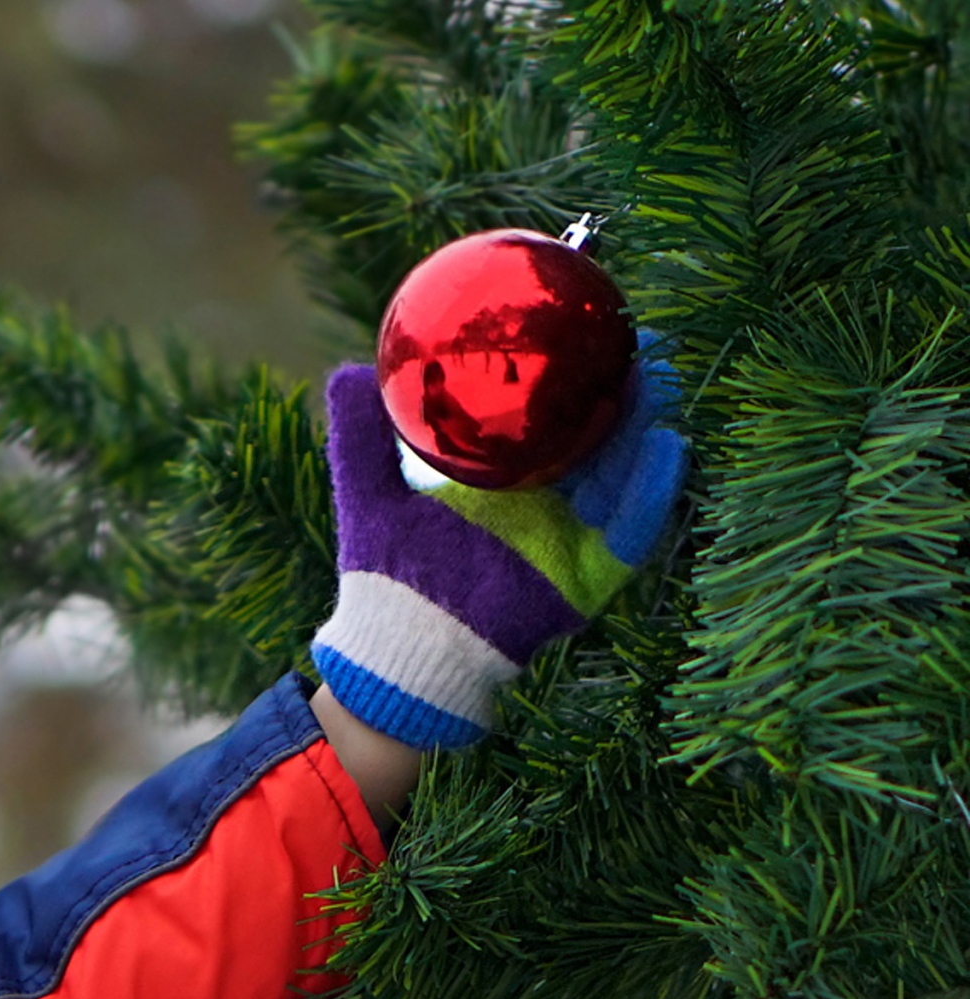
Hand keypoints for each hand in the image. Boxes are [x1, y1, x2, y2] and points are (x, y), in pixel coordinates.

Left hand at [310, 355, 687, 749]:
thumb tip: (350, 370)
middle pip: (601, 440)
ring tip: (657, 377)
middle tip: (641, 339)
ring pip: (623, 475)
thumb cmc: (385, 578)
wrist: (393, 651)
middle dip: (626, 392)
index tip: (588, 328)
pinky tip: (668, 447)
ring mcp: (569, 541)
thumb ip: (361, 437)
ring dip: (646, 426)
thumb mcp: (370, 494)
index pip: (552, 421)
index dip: (575, 378)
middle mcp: (545, 507)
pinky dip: (651, 492)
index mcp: (503, 482)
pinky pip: (631, 533)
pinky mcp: (584, 579)